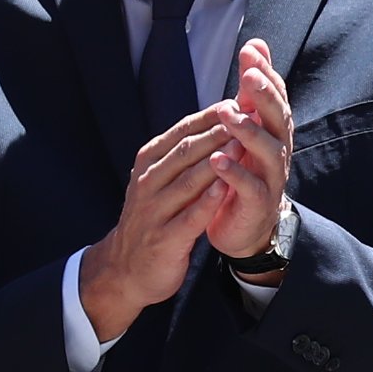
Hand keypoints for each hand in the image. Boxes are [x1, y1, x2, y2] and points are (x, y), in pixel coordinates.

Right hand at [79, 111, 234, 341]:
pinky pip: (190, 216)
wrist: (126, 268)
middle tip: (246, 117)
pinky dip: (208, 201)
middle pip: (185, 151)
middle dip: (217, 132)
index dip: (210, 117)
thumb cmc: (154, 218)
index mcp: (148, 162)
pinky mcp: (165, 238)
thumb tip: (217, 120)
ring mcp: (154, 210)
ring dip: (216, 161)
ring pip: (188, 180)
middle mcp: (148, 182)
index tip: (237, 103)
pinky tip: (227, 188)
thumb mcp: (160, 180)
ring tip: (242, 145)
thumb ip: (182, 155)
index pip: (181, 132)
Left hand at [199, 39, 294, 273]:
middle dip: (264, 96)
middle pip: (278, 118)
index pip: (275, 95)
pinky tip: (217, 159)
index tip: (250, 50)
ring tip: (227, 114)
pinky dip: (235, 173)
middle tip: (248, 77)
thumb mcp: (248, 125)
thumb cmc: (245, 169)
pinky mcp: (258, 203)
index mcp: (274, 129)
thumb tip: (256, 44)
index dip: (266, 73)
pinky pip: (251, 187)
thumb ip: (251, 91)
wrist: (245, 225)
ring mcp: (271, 177)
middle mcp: (278, 149)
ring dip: (248, 131)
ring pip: (268, 151)